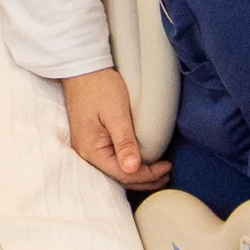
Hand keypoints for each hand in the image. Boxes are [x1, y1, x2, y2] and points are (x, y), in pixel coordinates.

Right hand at [60, 68, 168, 190]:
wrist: (83, 70)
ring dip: (138, 175)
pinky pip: (112, 161)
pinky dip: (129, 165)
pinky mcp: (91, 142)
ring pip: (116, 171)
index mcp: (91, 150)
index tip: (167, 167)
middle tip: (167, 173)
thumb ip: (124, 142)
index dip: (147, 175)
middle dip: (145, 179)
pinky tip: (141, 162)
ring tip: (158, 172)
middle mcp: (86, 155)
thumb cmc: (99, 87)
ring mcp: (87, 149)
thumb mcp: (116, 113)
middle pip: (119, 177)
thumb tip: (132, 169)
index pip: (123, 174)